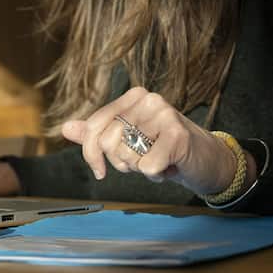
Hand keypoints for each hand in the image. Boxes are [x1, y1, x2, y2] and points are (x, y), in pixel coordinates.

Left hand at [61, 87, 255, 195]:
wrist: (206, 160)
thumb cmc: (163, 148)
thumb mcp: (127, 140)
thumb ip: (97, 134)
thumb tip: (66, 127)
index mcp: (132, 97)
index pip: (93, 126)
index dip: (90, 154)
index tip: (99, 171)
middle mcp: (147, 99)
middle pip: (107, 143)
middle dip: (121, 163)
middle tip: (142, 160)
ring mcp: (164, 114)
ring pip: (126, 156)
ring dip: (140, 168)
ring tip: (158, 160)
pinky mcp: (177, 135)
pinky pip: (146, 167)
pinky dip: (155, 175)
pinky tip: (169, 166)